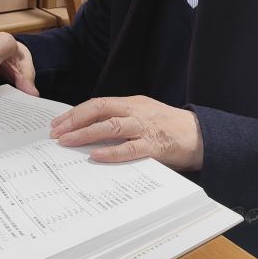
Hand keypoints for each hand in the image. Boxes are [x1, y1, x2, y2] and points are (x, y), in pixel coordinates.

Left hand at [50, 95, 202, 170]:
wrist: (200, 135)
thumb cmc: (169, 128)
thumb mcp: (143, 115)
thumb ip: (122, 119)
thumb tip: (90, 131)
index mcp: (132, 103)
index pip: (98, 103)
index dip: (76, 112)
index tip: (58, 123)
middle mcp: (136, 111)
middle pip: (100, 109)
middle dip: (75, 120)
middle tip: (56, 132)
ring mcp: (145, 127)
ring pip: (111, 126)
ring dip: (86, 133)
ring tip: (68, 142)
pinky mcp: (154, 145)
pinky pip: (130, 148)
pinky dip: (111, 151)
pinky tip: (96, 155)